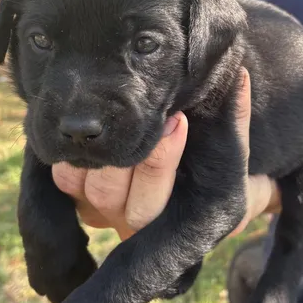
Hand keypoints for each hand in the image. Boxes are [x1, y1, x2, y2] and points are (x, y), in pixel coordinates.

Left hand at [52, 68, 280, 241]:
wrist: (191, 193)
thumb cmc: (214, 171)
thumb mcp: (232, 154)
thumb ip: (234, 121)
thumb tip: (238, 76)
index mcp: (165, 225)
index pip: (151, 206)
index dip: (159, 162)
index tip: (177, 123)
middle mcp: (126, 224)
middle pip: (112, 196)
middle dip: (130, 153)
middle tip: (153, 115)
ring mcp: (98, 212)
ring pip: (86, 186)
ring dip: (101, 152)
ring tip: (120, 114)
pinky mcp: (75, 195)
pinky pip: (63, 177)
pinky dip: (73, 153)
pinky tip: (95, 124)